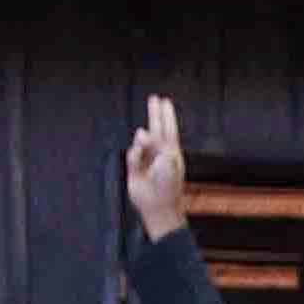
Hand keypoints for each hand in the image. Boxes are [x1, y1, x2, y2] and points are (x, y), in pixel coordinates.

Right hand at [125, 94, 187, 239]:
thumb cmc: (168, 184)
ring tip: (145, 144)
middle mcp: (160, 154)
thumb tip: (142, 132)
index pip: (169, 128)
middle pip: (156, 128)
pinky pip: (132, 156)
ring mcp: (147, 161)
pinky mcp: (135, 169)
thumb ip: (156, 143)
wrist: (158, 205)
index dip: (166, 114)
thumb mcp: (168, 160)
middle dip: (154, 114)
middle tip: (153, 98)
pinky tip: (137, 161)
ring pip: (140, 142)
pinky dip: (134, 156)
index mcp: (172, 151)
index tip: (165, 101)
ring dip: (142, 141)